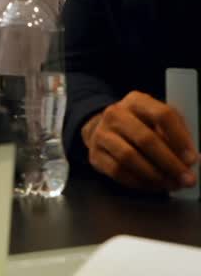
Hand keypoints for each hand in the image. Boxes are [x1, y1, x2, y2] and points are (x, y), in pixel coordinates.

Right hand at [82, 91, 197, 191]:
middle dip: (170, 163)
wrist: (104, 129)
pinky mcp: (95, 154)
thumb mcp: (158, 120)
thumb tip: (189, 158)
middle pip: (145, 139)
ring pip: (129, 157)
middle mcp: (116, 114)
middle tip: (186, 179)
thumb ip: (175, 133)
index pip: (162, 115)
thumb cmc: (140, 125)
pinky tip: (153, 185)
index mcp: (137, 101)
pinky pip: (118, 171)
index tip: (192, 159)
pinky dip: (139, 182)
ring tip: (171, 184)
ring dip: (155, 175)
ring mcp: (102, 133)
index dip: (180, 139)